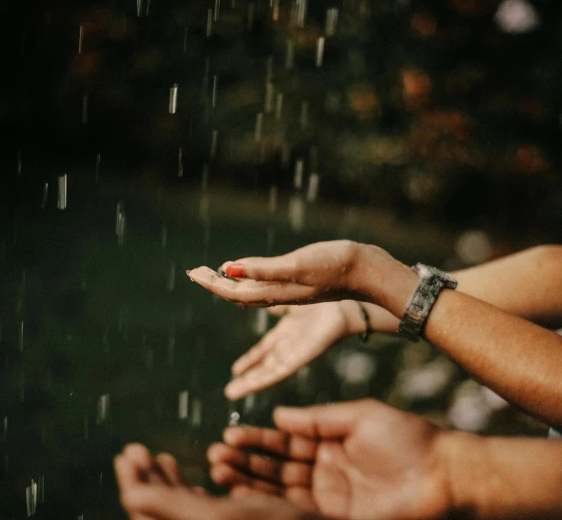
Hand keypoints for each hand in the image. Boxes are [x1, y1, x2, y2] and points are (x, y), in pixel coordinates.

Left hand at [114, 444, 320, 519]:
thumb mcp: (220, 517)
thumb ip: (169, 508)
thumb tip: (128, 496)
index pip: (145, 513)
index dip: (132, 483)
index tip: (129, 452)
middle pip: (159, 511)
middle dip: (148, 477)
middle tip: (138, 450)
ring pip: (181, 509)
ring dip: (171, 481)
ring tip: (165, 459)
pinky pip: (205, 510)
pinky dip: (196, 489)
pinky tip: (198, 475)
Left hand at [188, 240, 392, 306]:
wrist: (369, 272)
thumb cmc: (335, 267)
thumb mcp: (296, 266)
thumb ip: (262, 269)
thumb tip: (228, 270)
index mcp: (274, 292)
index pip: (233, 290)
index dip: (212, 282)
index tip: (192, 272)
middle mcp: (279, 295)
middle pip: (238, 295)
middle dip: (216, 285)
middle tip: (195, 272)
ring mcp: (291, 292)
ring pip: (252, 295)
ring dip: (231, 286)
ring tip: (215, 278)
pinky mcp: (302, 286)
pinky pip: (268, 291)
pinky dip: (253, 284)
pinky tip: (253, 281)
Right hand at [207, 400, 453, 519]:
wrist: (443, 473)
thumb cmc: (406, 438)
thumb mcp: (358, 416)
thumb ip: (317, 419)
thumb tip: (278, 414)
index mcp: (329, 443)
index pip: (284, 441)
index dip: (257, 439)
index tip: (230, 434)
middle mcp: (323, 471)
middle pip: (275, 468)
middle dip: (245, 462)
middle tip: (215, 456)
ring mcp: (328, 497)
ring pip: (279, 490)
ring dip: (249, 482)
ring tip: (219, 472)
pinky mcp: (335, 518)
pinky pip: (296, 512)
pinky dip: (270, 504)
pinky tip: (244, 496)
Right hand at [224, 302, 361, 399]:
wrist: (344, 304)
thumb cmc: (325, 300)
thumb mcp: (293, 301)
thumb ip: (280, 305)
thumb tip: (266, 302)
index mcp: (288, 331)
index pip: (265, 350)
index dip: (250, 360)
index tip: (235, 370)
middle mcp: (290, 345)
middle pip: (264, 364)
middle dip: (247, 377)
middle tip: (231, 390)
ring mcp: (295, 353)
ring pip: (268, 372)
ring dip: (250, 383)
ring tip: (232, 393)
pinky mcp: (300, 358)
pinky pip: (278, 372)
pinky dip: (262, 379)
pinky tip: (249, 386)